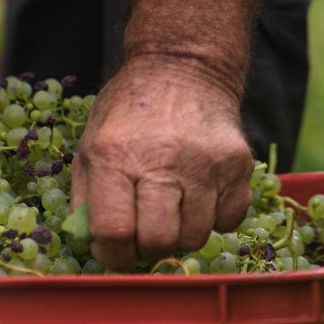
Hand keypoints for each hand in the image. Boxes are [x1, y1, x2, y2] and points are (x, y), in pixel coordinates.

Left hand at [71, 61, 252, 268]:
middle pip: (159, 241)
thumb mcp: (91, 143)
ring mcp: (205, 162)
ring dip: (181, 233)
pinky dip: (214, 219)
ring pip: (195, 237)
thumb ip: (86, 199)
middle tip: (146, 233)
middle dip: (149, 249)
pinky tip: (200, 194)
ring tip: (173, 207)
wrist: (182, 67)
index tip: (117, 252)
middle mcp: (162, 158)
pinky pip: (229, 221)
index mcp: (115, 155)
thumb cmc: (130, 112)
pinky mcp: (237, 164)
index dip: (113, 256)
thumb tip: (96, 249)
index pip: (114, 231)